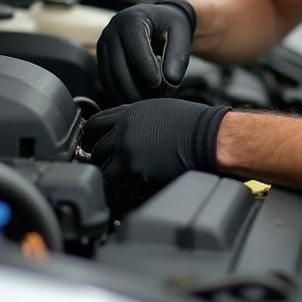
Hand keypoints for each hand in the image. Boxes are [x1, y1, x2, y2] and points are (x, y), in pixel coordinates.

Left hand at [84, 98, 229, 188]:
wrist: (210, 137)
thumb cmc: (194, 123)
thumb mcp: (159, 110)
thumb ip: (137, 120)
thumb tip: (126, 131)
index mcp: (129, 114)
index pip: (94, 125)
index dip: (92, 137)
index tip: (94, 145)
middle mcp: (124, 131)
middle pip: (96, 151)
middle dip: (102, 161)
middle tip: (111, 168)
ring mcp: (129, 152)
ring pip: (105, 172)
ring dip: (113, 179)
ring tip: (122, 183)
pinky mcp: (138, 172)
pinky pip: (122, 186)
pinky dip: (126, 191)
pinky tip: (136, 190)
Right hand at [96, 0, 196, 103]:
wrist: (156, 19)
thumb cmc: (169, 24)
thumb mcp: (181, 32)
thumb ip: (178, 54)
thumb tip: (171, 80)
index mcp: (131, 19)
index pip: (134, 44)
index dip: (145, 66)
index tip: (158, 84)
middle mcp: (112, 31)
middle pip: (117, 65)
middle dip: (135, 87)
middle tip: (153, 100)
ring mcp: (103, 46)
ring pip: (109, 76)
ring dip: (127, 93)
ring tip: (148, 102)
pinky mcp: (101, 59)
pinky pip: (107, 81)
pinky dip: (120, 93)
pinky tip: (138, 99)